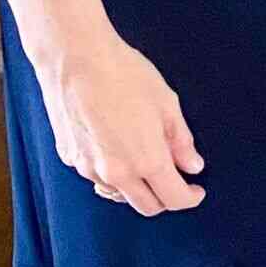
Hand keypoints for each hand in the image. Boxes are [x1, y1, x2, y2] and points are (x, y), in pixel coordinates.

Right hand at [31, 29, 205, 215]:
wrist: (75, 59)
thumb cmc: (123, 75)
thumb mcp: (167, 104)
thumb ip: (181, 141)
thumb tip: (192, 165)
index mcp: (146, 161)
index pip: (173, 199)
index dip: (189, 198)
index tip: (196, 191)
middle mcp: (116, 174)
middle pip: (146, 206)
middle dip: (165, 199)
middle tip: (175, 179)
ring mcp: (88, 169)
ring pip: (118, 195)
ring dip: (137, 189)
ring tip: (146, 164)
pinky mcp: (70, 159)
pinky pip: (96, 177)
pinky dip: (112, 174)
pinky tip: (117, 152)